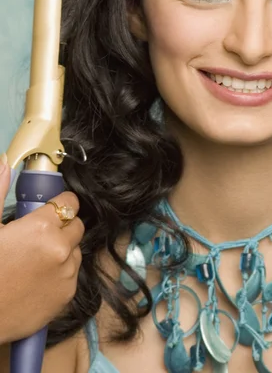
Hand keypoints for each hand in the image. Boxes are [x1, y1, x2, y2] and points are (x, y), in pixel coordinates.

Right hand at [0, 154, 84, 342]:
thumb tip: (3, 162)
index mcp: (41, 227)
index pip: (69, 202)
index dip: (60, 203)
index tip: (51, 208)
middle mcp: (61, 249)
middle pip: (76, 226)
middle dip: (63, 227)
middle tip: (40, 236)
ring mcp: (67, 274)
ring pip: (76, 251)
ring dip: (63, 251)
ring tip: (36, 260)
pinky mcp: (67, 296)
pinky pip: (72, 275)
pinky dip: (61, 274)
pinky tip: (38, 279)